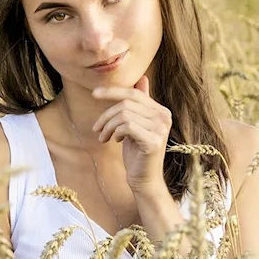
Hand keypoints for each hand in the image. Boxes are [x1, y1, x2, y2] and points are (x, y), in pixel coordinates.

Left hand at [91, 75, 171, 194]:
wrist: (144, 180)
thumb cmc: (137, 153)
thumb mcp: (136, 125)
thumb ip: (139, 104)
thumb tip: (142, 78)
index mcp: (161, 111)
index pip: (134, 94)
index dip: (112, 91)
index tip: (94, 94)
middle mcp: (164, 117)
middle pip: (126, 103)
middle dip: (106, 115)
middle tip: (97, 129)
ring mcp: (160, 129)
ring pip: (124, 114)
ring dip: (108, 126)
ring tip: (103, 137)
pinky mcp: (153, 141)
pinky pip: (126, 126)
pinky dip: (115, 132)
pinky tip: (114, 141)